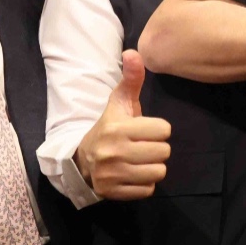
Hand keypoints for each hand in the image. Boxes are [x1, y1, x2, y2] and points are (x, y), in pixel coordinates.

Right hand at [75, 51, 171, 200]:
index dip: (158, 129)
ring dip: (153, 167)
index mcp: (118, 128)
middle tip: (143, 146)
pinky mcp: (113, 192)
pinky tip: (132, 174)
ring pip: (159, 172)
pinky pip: (148, 190)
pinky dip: (144, 184)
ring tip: (139, 160)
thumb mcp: (119, 103)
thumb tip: (134, 52)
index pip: (164, 130)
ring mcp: (113, 174)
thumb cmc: (109, 127)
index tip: (145, 130)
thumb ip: (131, 79)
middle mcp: (114, 152)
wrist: (81, 160)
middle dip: (157, 148)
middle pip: (164, 152)